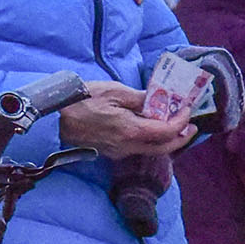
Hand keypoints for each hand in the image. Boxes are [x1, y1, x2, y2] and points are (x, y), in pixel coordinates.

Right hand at [57, 83, 194, 159]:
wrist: (53, 118)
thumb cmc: (81, 100)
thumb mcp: (114, 92)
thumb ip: (140, 98)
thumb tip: (157, 100)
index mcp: (130, 131)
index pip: (167, 132)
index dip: (181, 121)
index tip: (188, 109)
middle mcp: (127, 147)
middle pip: (164, 148)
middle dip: (181, 138)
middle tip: (191, 125)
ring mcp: (119, 152)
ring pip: (152, 150)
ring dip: (167, 139)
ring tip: (175, 124)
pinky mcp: (111, 152)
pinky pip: (138, 149)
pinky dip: (151, 140)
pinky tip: (152, 127)